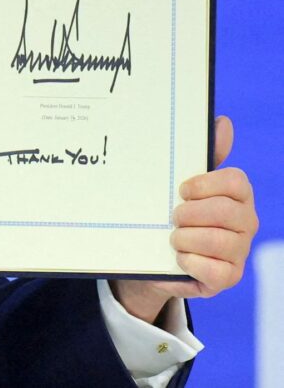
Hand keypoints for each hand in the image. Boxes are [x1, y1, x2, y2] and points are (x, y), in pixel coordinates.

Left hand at [111, 115, 258, 323]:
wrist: (155, 257)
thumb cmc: (174, 215)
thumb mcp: (183, 186)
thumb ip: (204, 157)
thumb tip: (223, 122)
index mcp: (238, 196)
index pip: (235, 182)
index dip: (205, 185)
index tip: (181, 190)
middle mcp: (246, 222)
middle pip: (224, 211)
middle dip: (190, 213)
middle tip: (172, 217)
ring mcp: (239, 251)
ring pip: (217, 240)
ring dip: (185, 238)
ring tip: (172, 238)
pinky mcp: (229, 277)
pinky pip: (213, 269)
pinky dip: (190, 262)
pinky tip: (179, 258)